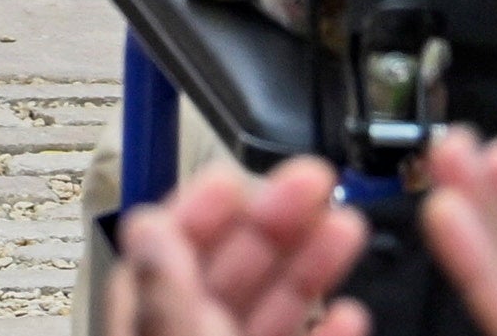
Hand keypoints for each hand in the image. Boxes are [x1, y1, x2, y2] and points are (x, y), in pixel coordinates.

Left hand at [99, 158, 371, 335]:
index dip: (198, 211)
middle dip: (271, 223)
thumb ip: (166, 300)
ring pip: (267, 312)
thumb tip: (150, 227)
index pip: (161, 257)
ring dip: (309, 268)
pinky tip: (351, 313)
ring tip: (346, 227)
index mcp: (145, 326)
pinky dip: (328, 334)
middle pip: (225, 275)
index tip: (234, 177)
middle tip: (314, 180)